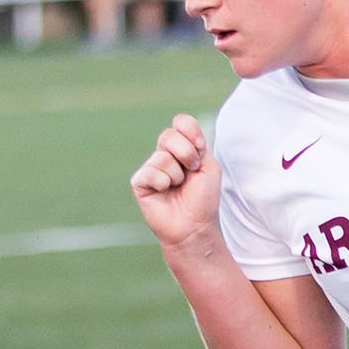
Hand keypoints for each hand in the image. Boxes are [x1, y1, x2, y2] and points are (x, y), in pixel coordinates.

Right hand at [130, 113, 222, 247]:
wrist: (194, 226)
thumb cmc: (202, 198)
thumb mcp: (209, 166)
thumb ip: (197, 144)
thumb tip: (177, 130)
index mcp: (182, 147)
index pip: (181, 122)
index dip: (191, 131)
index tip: (201, 148)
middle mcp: (164, 154)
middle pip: (169, 135)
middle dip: (187, 154)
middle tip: (191, 172)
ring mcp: (151, 167)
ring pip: (163, 157)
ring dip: (177, 176)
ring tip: (177, 188)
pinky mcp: (139, 181)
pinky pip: (151, 173)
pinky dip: (163, 184)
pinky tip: (164, 193)